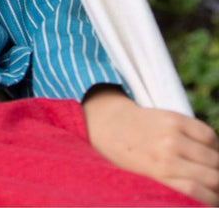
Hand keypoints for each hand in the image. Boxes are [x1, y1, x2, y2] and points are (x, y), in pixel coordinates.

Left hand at [82, 85, 218, 205]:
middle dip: (217, 183)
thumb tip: (202, 193)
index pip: (197, 192)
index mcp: (158, 172)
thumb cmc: (126, 156)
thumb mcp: (144, 177)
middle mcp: (167, 153)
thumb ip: (171, 183)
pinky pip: (208, 134)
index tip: (213, 200)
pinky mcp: (174, 117)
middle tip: (214, 184)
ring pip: (214, 156)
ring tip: (212, 169)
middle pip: (212, 176)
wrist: (109, 123)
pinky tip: (210, 150)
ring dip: (217, 165)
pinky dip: (214, 145)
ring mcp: (172, 134)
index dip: (213, 200)